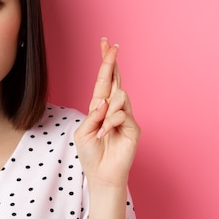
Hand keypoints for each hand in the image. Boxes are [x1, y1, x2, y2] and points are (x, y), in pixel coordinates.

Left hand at [74, 38, 139, 189]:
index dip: (105, 62)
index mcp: (99, 107)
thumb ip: (93, 115)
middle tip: (111, 45)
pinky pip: (122, 114)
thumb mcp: (84, 132)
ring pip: (119, 96)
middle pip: (115, 79)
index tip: (105, 44)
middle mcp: (113, 108)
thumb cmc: (90, 153)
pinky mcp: (133, 127)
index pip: (103, 81)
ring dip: (107, 110)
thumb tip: (105, 100)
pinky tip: (106, 134)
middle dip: (111, 61)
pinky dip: (110, 123)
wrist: (101, 174)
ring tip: (102, 128)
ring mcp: (125, 116)